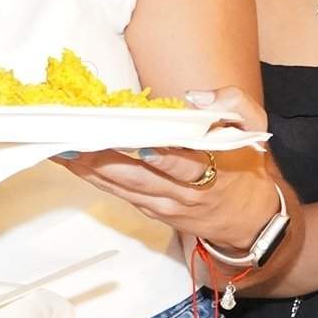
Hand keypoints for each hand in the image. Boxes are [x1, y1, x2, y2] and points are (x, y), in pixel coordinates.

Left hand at [56, 86, 280, 251]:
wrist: (251, 220)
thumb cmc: (246, 167)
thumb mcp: (254, 128)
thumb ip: (233, 104)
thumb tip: (194, 98)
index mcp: (213, 170)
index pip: (184, 165)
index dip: (162, 157)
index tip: (138, 145)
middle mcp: (186, 192)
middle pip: (140, 179)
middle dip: (105, 160)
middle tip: (75, 142)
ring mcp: (166, 205)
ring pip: (124, 188)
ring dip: (91, 170)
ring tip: (63, 150)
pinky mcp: (154, 211)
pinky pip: (121, 195)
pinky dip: (96, 179)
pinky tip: (75, 164)